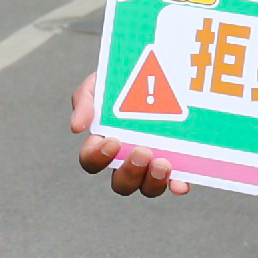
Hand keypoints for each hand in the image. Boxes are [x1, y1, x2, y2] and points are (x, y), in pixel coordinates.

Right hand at [67, 75, 189, 198]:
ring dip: (152, 182)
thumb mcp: (100, 83)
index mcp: (104, 142)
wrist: (161, 70)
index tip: (112, 142)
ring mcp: (152, 164)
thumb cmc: (124, 81)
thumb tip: (77, 127)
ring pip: (147, 187)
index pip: (92, 161)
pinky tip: (180, 184)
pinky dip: (177, 186)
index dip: (98, 157)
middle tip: (141, 152)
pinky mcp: (179, 163)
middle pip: (121, 183)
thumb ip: (84, 100)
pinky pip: (177, 182)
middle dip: (130, 172)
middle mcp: (127, 159)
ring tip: (162, 163)